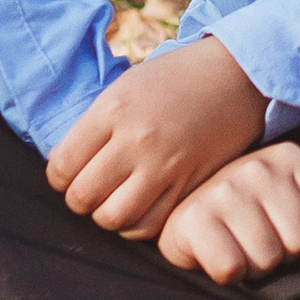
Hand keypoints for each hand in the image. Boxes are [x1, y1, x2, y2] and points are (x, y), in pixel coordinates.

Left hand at [46, 36, 267, 239]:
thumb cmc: (176, 78)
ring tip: (116, 199)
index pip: (61, 167)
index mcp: (114, 109)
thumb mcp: (127, 87)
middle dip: (81, 198)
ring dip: (107, 215)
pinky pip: (150, 224)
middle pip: (83, 197)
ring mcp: (166, 164)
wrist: (239, 75)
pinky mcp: (190, 183)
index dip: (61, 177)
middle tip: (95, 187)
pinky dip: (138, 224)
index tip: (73, 172)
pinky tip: (140, 207)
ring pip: (113, 218)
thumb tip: (64, 167)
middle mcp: (138, 139)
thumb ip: (94, 126)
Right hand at [158, 144, 299, 284]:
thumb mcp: (292, 182)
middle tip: (261, 239)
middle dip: (283, 252)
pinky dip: (228, 273)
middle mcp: (259, 167)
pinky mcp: (194, 221)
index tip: (287, 223)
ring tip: (240, 245)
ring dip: (255, 265)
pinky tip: (218, 254)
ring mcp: (225, 192)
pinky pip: (232, 268)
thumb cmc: (250, 201)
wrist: (184, 209)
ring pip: (268, 259)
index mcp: (290, 156)